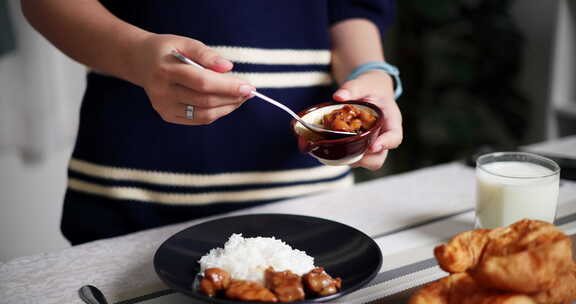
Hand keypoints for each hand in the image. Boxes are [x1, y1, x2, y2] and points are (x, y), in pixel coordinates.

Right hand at [130, 34, 253, 124]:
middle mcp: (162, 92)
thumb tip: (228, 67)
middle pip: (205, 100)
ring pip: (203, 114)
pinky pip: (198, 119)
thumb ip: (206, 54)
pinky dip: (216, 113)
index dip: (228, 86)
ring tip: (240, 98)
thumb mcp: (185, 42)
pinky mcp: (167, 116)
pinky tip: (225, 103)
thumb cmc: (168, 50)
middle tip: (249, 92)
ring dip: (227, 108)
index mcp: (165, 70)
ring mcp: (163, 107)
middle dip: (231, 98)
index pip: (202, 82)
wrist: (140, 61)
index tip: (248, 86)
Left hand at [333, 70, 402, 170]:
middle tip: (348, 150)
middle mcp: (384, 136)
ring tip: (337, 149)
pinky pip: (356, 158)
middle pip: (380, 157)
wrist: (369, 90)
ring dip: (353, 160)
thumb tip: (338, 96)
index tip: (373, 146)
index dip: (386, 144)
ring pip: (367, 162)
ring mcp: (373, 143)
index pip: (395, 137)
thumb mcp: (364, 83)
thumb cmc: (370, 87)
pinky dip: (345, 157)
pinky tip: (331, 149)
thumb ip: (353, 88)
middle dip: (365, 159)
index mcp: (391, 120)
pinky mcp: (361, 146)